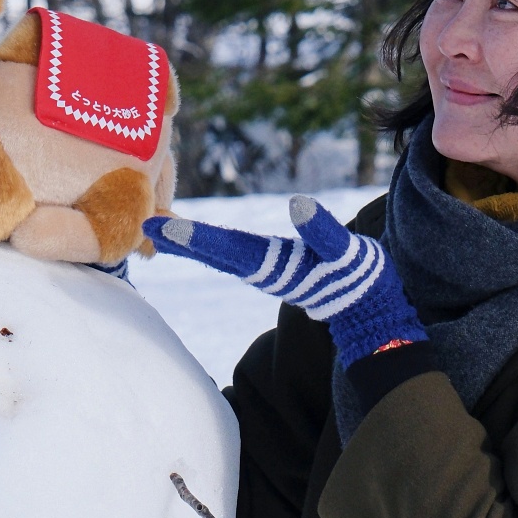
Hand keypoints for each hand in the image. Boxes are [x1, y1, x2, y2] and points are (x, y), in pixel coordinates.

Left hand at [143, 194, 425, 367]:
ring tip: (160, 230)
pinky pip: (235, 255)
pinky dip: (213, 246)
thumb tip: (299, 205)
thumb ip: (325, 231)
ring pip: (222, 255)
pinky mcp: (276, 271)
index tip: (161, 227)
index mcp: (275, 265)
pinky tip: (198, 240)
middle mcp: (264, 271)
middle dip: (181, 238)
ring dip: (192, 242)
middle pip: (215, 252)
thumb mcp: (347, 254)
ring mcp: (268, 273)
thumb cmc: (362, 282)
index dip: (194, 236)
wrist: (372, 313)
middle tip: (145, 224)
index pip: (226, 246)